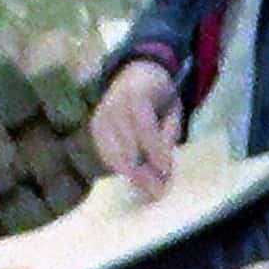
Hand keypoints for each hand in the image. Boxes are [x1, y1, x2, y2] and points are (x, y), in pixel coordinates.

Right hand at [88, 57, 184, 199]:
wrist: (134, 75)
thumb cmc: (159, 96)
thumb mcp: (172, 109)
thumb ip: (168, 134)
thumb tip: (163, 168)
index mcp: (136, 95)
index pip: (145, 129)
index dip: (156, 152)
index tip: (166, 173)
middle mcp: (112, 107)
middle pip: (127, 149)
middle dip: (144, 174)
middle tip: (159, 192)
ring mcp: (100, 119)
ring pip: (115, 157)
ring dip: (134, 176)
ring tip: (150, 190)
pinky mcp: (95, 130)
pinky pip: (107, 156)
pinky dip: (122, 169)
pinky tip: (137, 177)